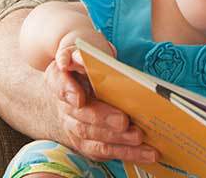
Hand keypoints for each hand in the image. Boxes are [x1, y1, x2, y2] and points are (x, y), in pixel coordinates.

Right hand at [45, 44, 158, 162]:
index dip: (67, 91)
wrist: (83, 80)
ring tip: (139, 138)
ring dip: (118, 141)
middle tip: (123, 121)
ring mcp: (74, 126)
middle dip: (103, 120)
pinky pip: (105, 150)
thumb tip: (74, 58)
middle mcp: (64, 105)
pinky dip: (126, 153)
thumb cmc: (92, 63)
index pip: (58, 83)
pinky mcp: (88, 142)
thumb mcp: (89, 52)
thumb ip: (83, 55)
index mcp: (60, 78)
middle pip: (80, 116)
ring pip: (92, 137)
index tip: (79, 98)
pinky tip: (147, 153)